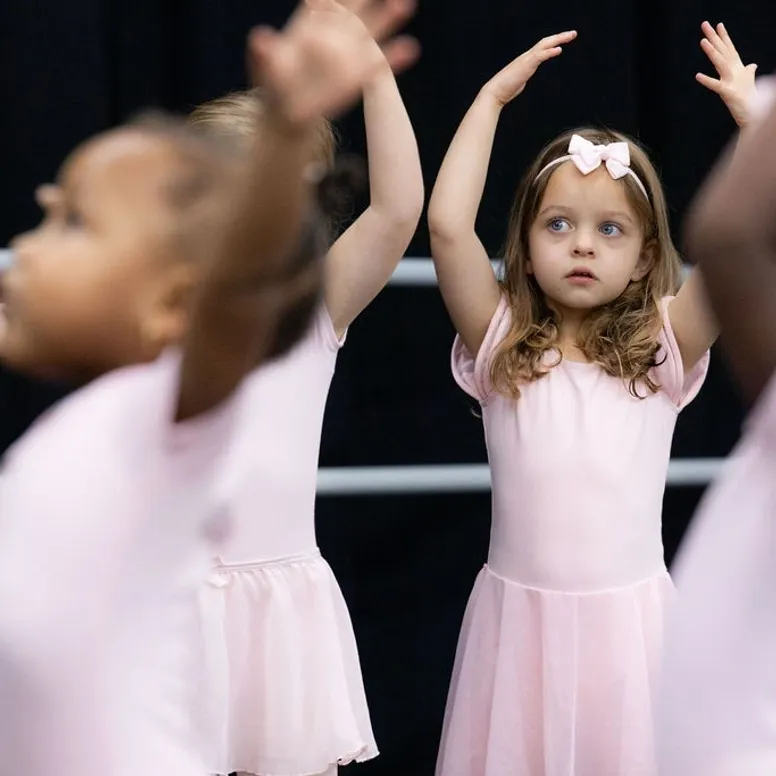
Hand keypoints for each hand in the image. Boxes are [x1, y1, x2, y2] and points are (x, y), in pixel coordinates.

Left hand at [249, 0, 418, 127]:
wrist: (287, 109)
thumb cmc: (273, 83)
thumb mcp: (263, 67)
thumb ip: (262, 52)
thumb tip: (259, 38)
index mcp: (308, 24)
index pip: (321, 1)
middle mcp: (332, 34)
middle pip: (352, 8)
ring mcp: (347, 54)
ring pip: (370, 31)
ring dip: (387, 18)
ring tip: (404, 3)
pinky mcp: (356, 76)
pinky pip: (378, 64)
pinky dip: (393, 57)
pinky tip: (409, 48)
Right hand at [480, 31, 576, 106]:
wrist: (494, 93)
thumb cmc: (504, 91)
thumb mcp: (517, 82)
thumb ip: (522, 78)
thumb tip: (523, 81)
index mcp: (525, 61)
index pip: (541, 48)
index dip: (552, 43)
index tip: (563, 42)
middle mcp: (526, 57)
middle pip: (545, 42)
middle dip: (560, 37)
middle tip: (573, 34)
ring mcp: (525, 60)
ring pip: (544, 44)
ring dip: (559, 39)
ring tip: (571, 36)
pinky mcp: (525, 66)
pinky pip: (540, 55)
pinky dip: (550, 51)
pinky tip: (559, 49)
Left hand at [696, 21, 756, 127]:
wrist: (754, 114)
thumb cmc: (749, 97)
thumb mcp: (748, 82)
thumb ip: (749, 71)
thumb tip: (752, 65)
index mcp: (738, 67)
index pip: (729, 48)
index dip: (723, 36)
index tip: (717, 25)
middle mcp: (735, 70)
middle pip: (723, 50)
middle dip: (714, 37)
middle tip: (704, 24)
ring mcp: (732, 80)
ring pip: (720, 63)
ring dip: (712, 52)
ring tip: (703, 41)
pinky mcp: (728, 92)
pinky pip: (716, 85)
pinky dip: (707, 81)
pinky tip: (697, 76)